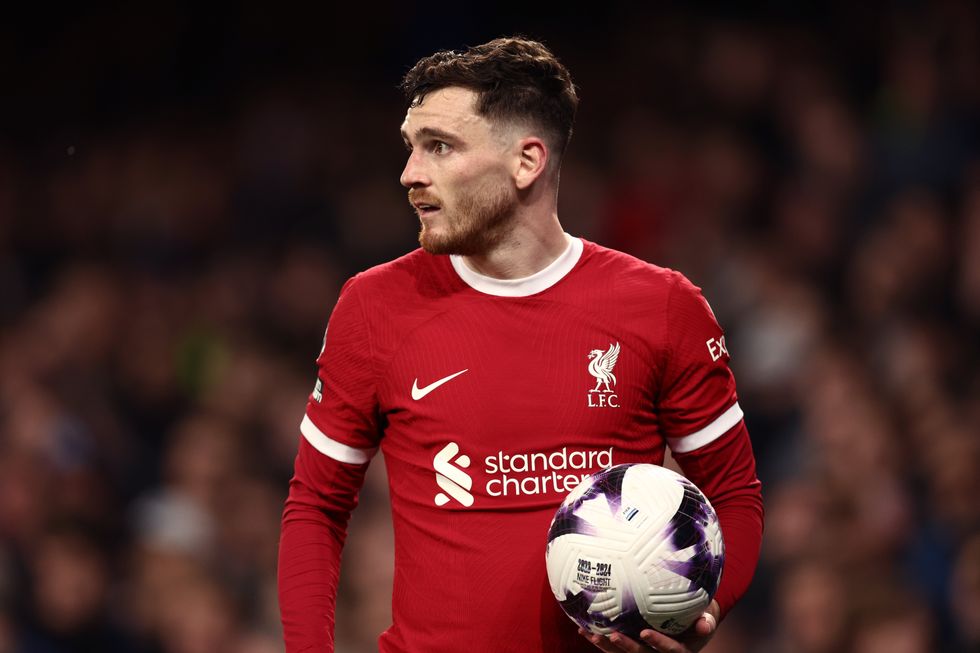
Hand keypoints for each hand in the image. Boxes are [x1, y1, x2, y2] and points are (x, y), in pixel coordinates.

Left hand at [579, 600, 718, 652]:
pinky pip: (614, 646)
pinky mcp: (632, 646)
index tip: (645, 633)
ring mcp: (644, 651)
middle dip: (626, 647)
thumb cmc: (700, 613)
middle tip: (612, 635)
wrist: (691, 619)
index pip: (671, 650)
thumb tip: (705, 624)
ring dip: (607, 646)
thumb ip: (706, 619)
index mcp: (681, 649)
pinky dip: (600, 639)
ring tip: (591, 634)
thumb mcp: (708, 615)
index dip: (659, 643)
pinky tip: (583, 628)